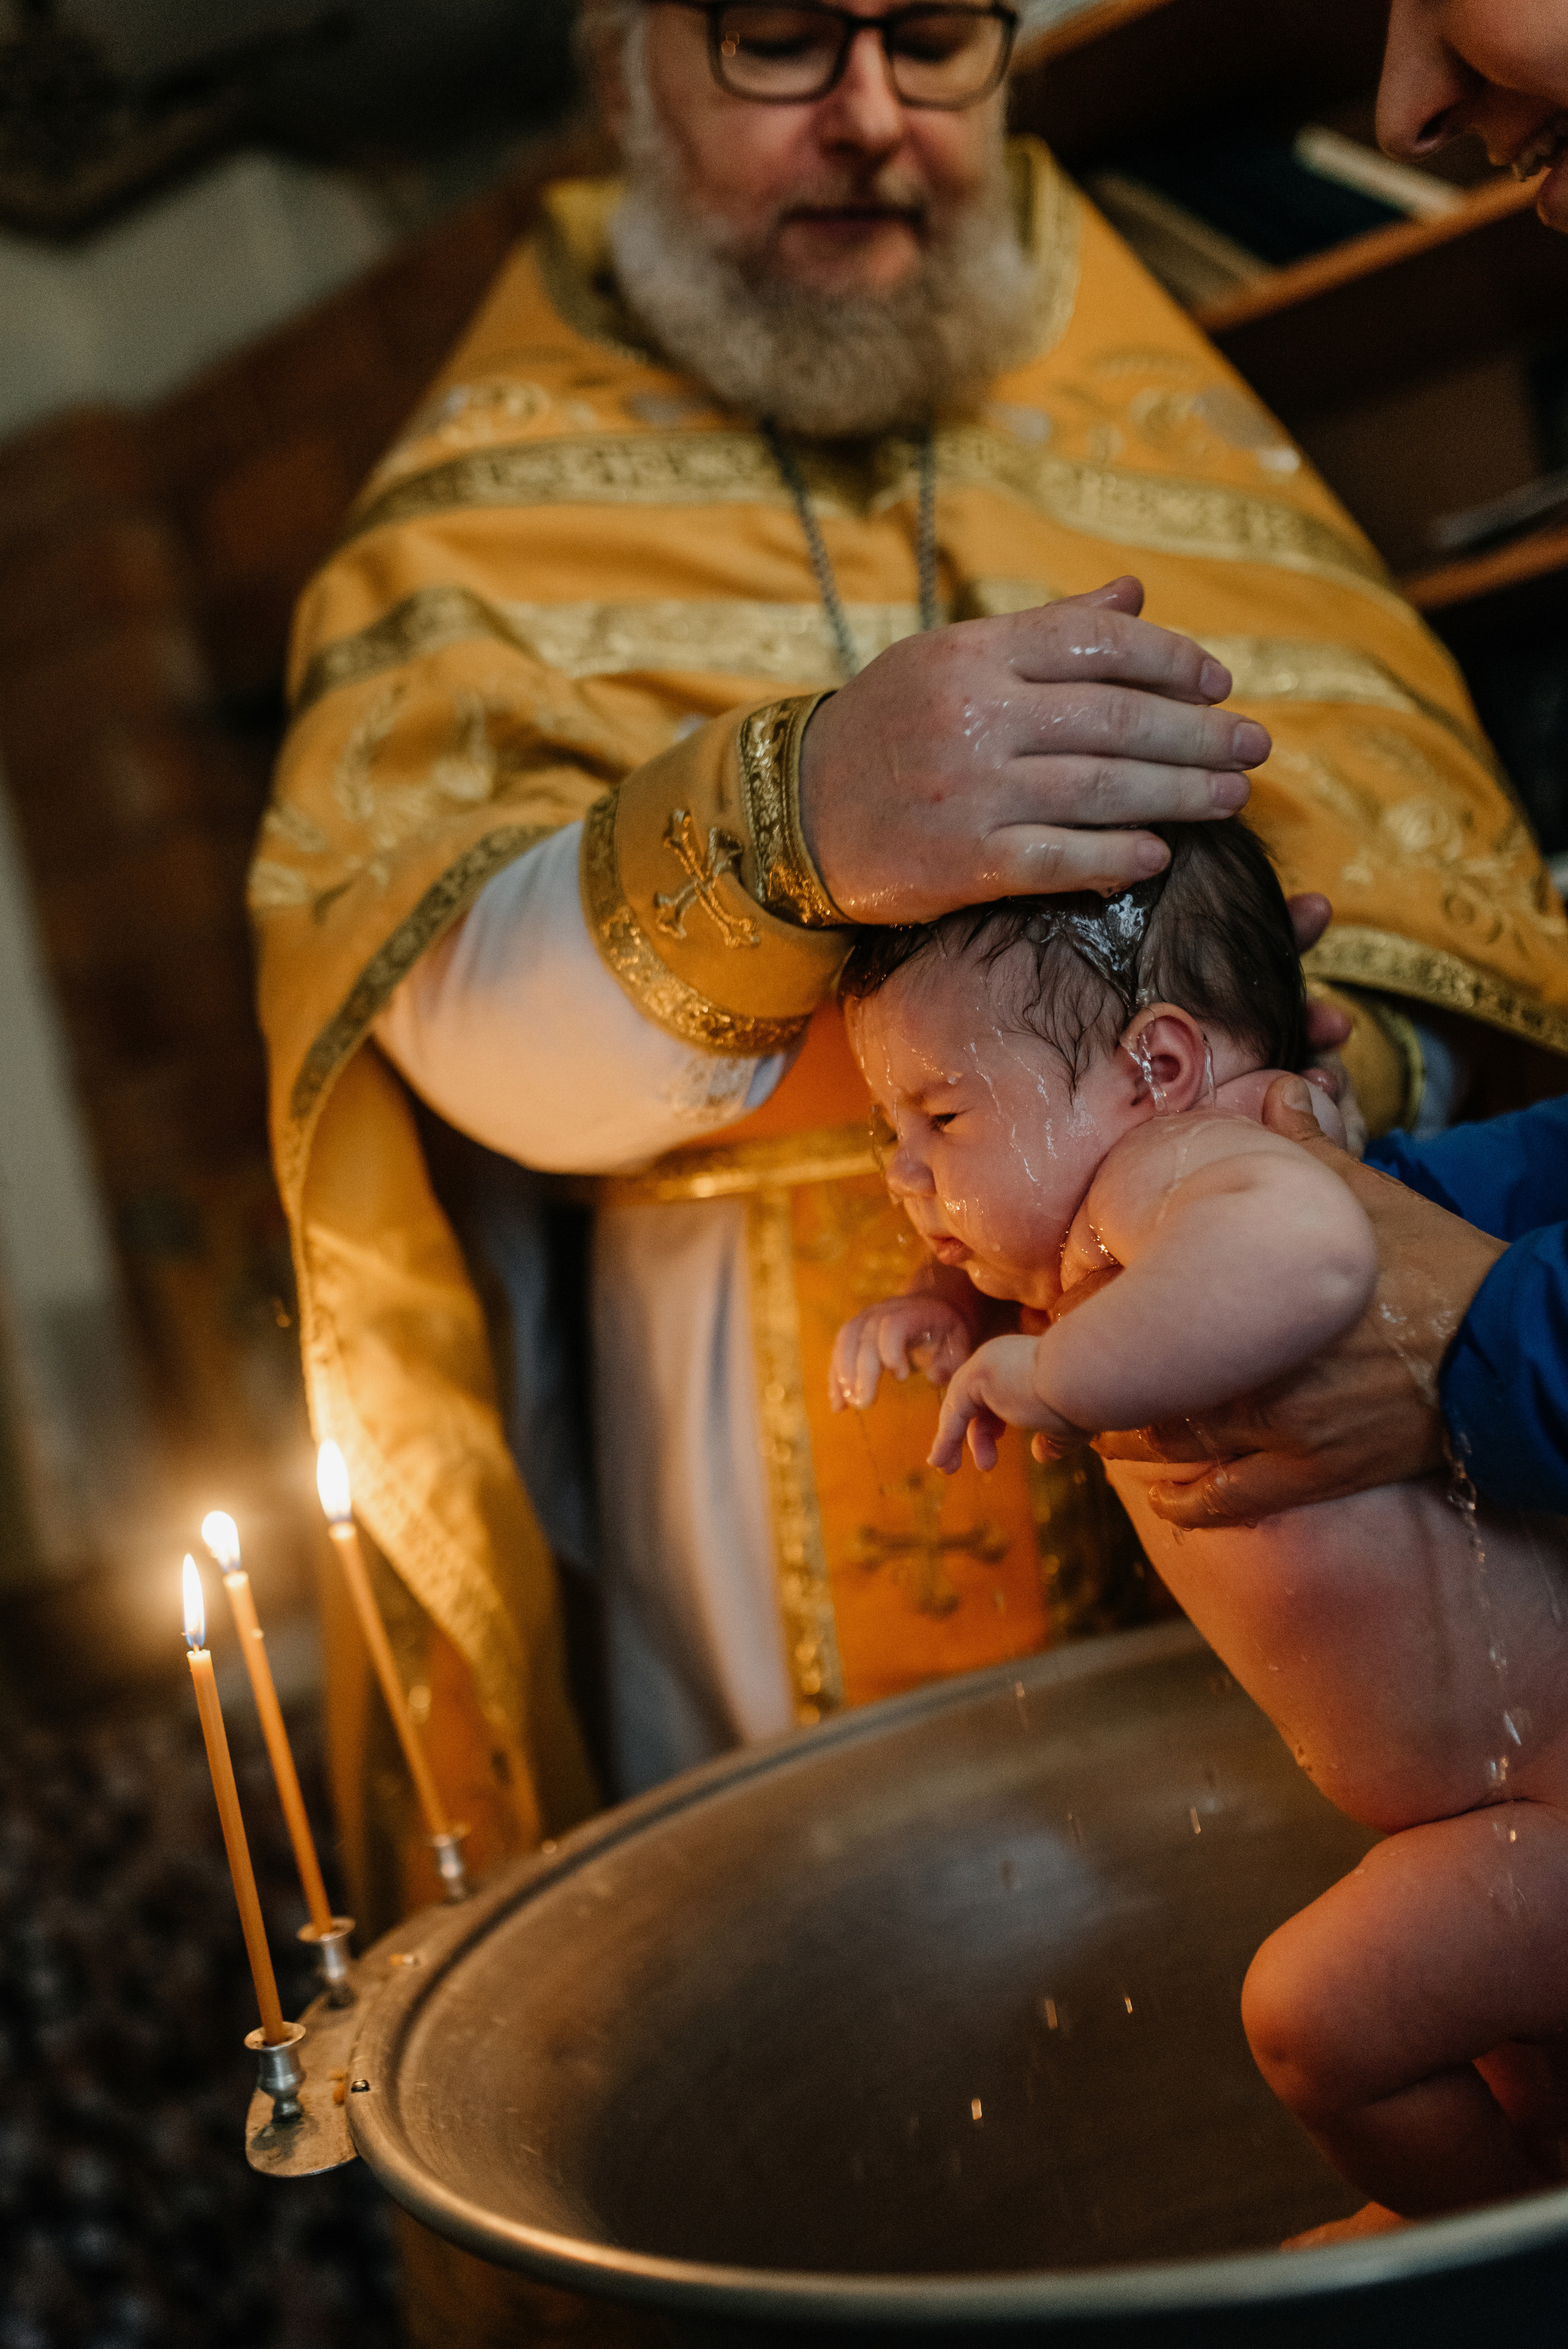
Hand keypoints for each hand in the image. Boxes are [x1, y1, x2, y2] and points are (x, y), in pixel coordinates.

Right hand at [798, 578, 1271, 915]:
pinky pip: (1058, 859)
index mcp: (975, 655)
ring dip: (1178, 794)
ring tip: (1232, 796)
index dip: (1171, 660)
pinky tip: (1159, 855)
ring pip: (1101, 789)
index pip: (1096, 643)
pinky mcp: (961, 862)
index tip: (1219, 682)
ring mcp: (969, 792)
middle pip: (1115, 719)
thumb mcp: (952, 659)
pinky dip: (1114, 857)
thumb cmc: (888, 729)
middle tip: (1254, 745)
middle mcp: (975, 717)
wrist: (796, 814)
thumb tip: (1134, 595)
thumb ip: (1046, 631)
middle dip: (1197, 733)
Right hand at [830, 1294, 973, 1410]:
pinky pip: (838, 1350)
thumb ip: (951, 1361)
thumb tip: (934, 1376)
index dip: (891, 1350)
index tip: (901, 1377)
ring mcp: (864, 1318)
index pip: (892, 1325)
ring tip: (846, 1404)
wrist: (932, 1304)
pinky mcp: (853, 1330)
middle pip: (863, 1337)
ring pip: (845, 1341)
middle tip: (864, 1403)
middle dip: (861, 1372)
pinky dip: (835, 1377)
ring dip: (842, 1374)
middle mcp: (883, 1311)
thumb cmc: (946, 1330)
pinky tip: (837, 1404)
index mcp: (912, 1312)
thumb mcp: (958, 1342)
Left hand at [929, 1336, 1083, 1473]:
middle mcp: (1003, 1358)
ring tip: (946, 1469)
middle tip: (978, 1461)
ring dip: (951, 1438)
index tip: (996, 1438)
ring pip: (961, 1404)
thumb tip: (1040, 1455)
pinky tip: (939, 1460)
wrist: (1088, 1378)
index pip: (997, 1391)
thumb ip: (1051, 1438)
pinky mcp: (978, 1375)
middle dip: (973, 1431)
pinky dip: (945, 1436)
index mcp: (1024, 1364)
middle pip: (976, 1397)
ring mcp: (988, 1363)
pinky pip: (955, 1411)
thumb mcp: (1065, 1425)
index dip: (992, 1416)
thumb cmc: (1085, 1401)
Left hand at [1095, 1074, 1504, 1525]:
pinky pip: (1222, 1501)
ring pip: (1165, 1445)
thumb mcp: (1365, 1193)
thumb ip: (1308, 1148)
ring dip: (1126, 1439)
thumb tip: (1281, 1094)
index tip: (1071, 1309)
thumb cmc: (1433, 1264)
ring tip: (1101, 1430)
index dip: (1086, 1312)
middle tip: (1069, 1380)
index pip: (1125, 1309)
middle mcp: (1245, 1365)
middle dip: (1094, 1383)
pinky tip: (1169, 1495)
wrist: (1505, 1344)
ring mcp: (1276, 1426)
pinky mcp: (1312, 1473)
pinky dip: (1186, 1501)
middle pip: (1130, 1384)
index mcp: (1239, 1290)